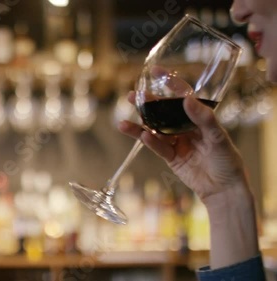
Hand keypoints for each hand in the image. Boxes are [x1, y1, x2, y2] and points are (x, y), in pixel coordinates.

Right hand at [119, 91, 251, 204]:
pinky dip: (150, 142)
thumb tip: (187, 99)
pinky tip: (143, 136)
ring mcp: (176, 142)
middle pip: (163, 112)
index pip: (182, 95)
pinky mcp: (171, 157)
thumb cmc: (227, 160)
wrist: (224, 188)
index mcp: (199, 117)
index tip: (156, 72)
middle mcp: (185, 127)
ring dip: (140, 126)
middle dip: (147, 104)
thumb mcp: (219, 136)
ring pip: (155, 130)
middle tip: (132, 96)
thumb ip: (203, 118)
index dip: (170, 83)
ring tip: (123, 123)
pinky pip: (158, 147)